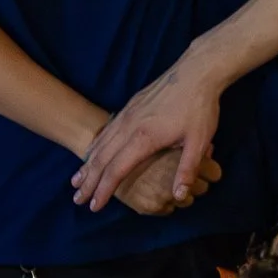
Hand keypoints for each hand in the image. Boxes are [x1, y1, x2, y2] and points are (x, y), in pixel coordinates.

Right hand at [72, 59, 226, 210]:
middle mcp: (129, 126)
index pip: (117, 170)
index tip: (94, 206)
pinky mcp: (130, 106)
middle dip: (89, 181)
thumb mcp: (200, 141)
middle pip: (102, 158)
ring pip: (101, 143)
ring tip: (77, 182)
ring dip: (88, 164)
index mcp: (144, 138)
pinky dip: (95, 146)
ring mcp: (127, 114)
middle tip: (77, 200)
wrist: (197, 71)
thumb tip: (178, 196)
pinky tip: (91, 152)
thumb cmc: (200, 108)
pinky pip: (106, 130)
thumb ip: (187, 169)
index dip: (104, 190)